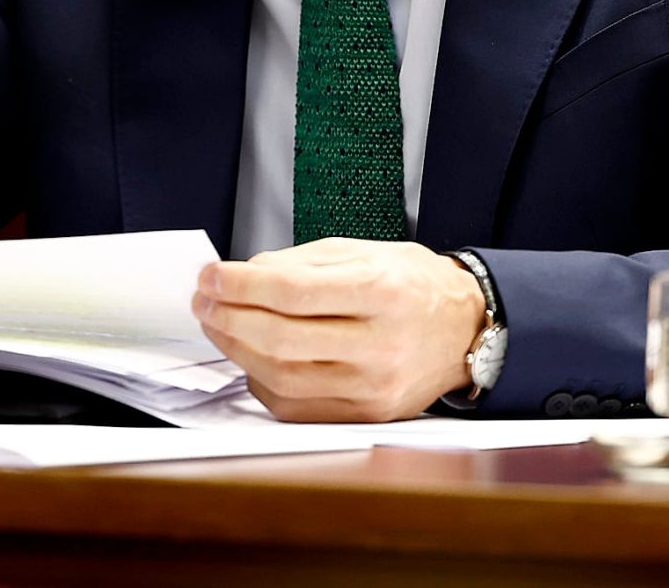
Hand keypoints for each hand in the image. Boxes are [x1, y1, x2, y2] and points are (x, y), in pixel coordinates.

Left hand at [192, 238, 485, 422]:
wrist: (465, 330)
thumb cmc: (413, 286)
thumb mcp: (362, 252)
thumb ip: (299, 263)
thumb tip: (243, 276)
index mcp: (381, 292)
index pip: (292, 292)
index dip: (239, 285)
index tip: (210, 276)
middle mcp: (380, 345)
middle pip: (280, 340)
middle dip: (227, 318)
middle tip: (204, 300)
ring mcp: (373, 387)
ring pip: (280, 378)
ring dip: (236, 349)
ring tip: (218, 324)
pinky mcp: (364, 415)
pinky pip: (293, 406)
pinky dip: (261, 380)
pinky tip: (251, 356)